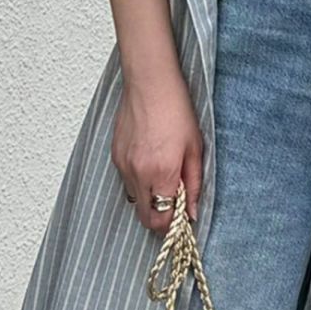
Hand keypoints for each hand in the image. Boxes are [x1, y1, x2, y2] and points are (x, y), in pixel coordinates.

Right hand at [112, 67, 203, 232]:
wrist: (150, 84)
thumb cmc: (176, 111)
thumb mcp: (195, 149)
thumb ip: (193, 185)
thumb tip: (192, 212)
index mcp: (162, 173)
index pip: (162, 219)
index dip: (173, 225)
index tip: (182, 218)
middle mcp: (138, 173)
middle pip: (145, 217)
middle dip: (160, 218)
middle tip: (175, 206)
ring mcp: (123, 165)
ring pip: (134, 200)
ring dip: (149, 199)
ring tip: (164, 180)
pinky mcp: (115, 156)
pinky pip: (126, 181)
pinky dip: (139, 182)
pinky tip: (151, 164)